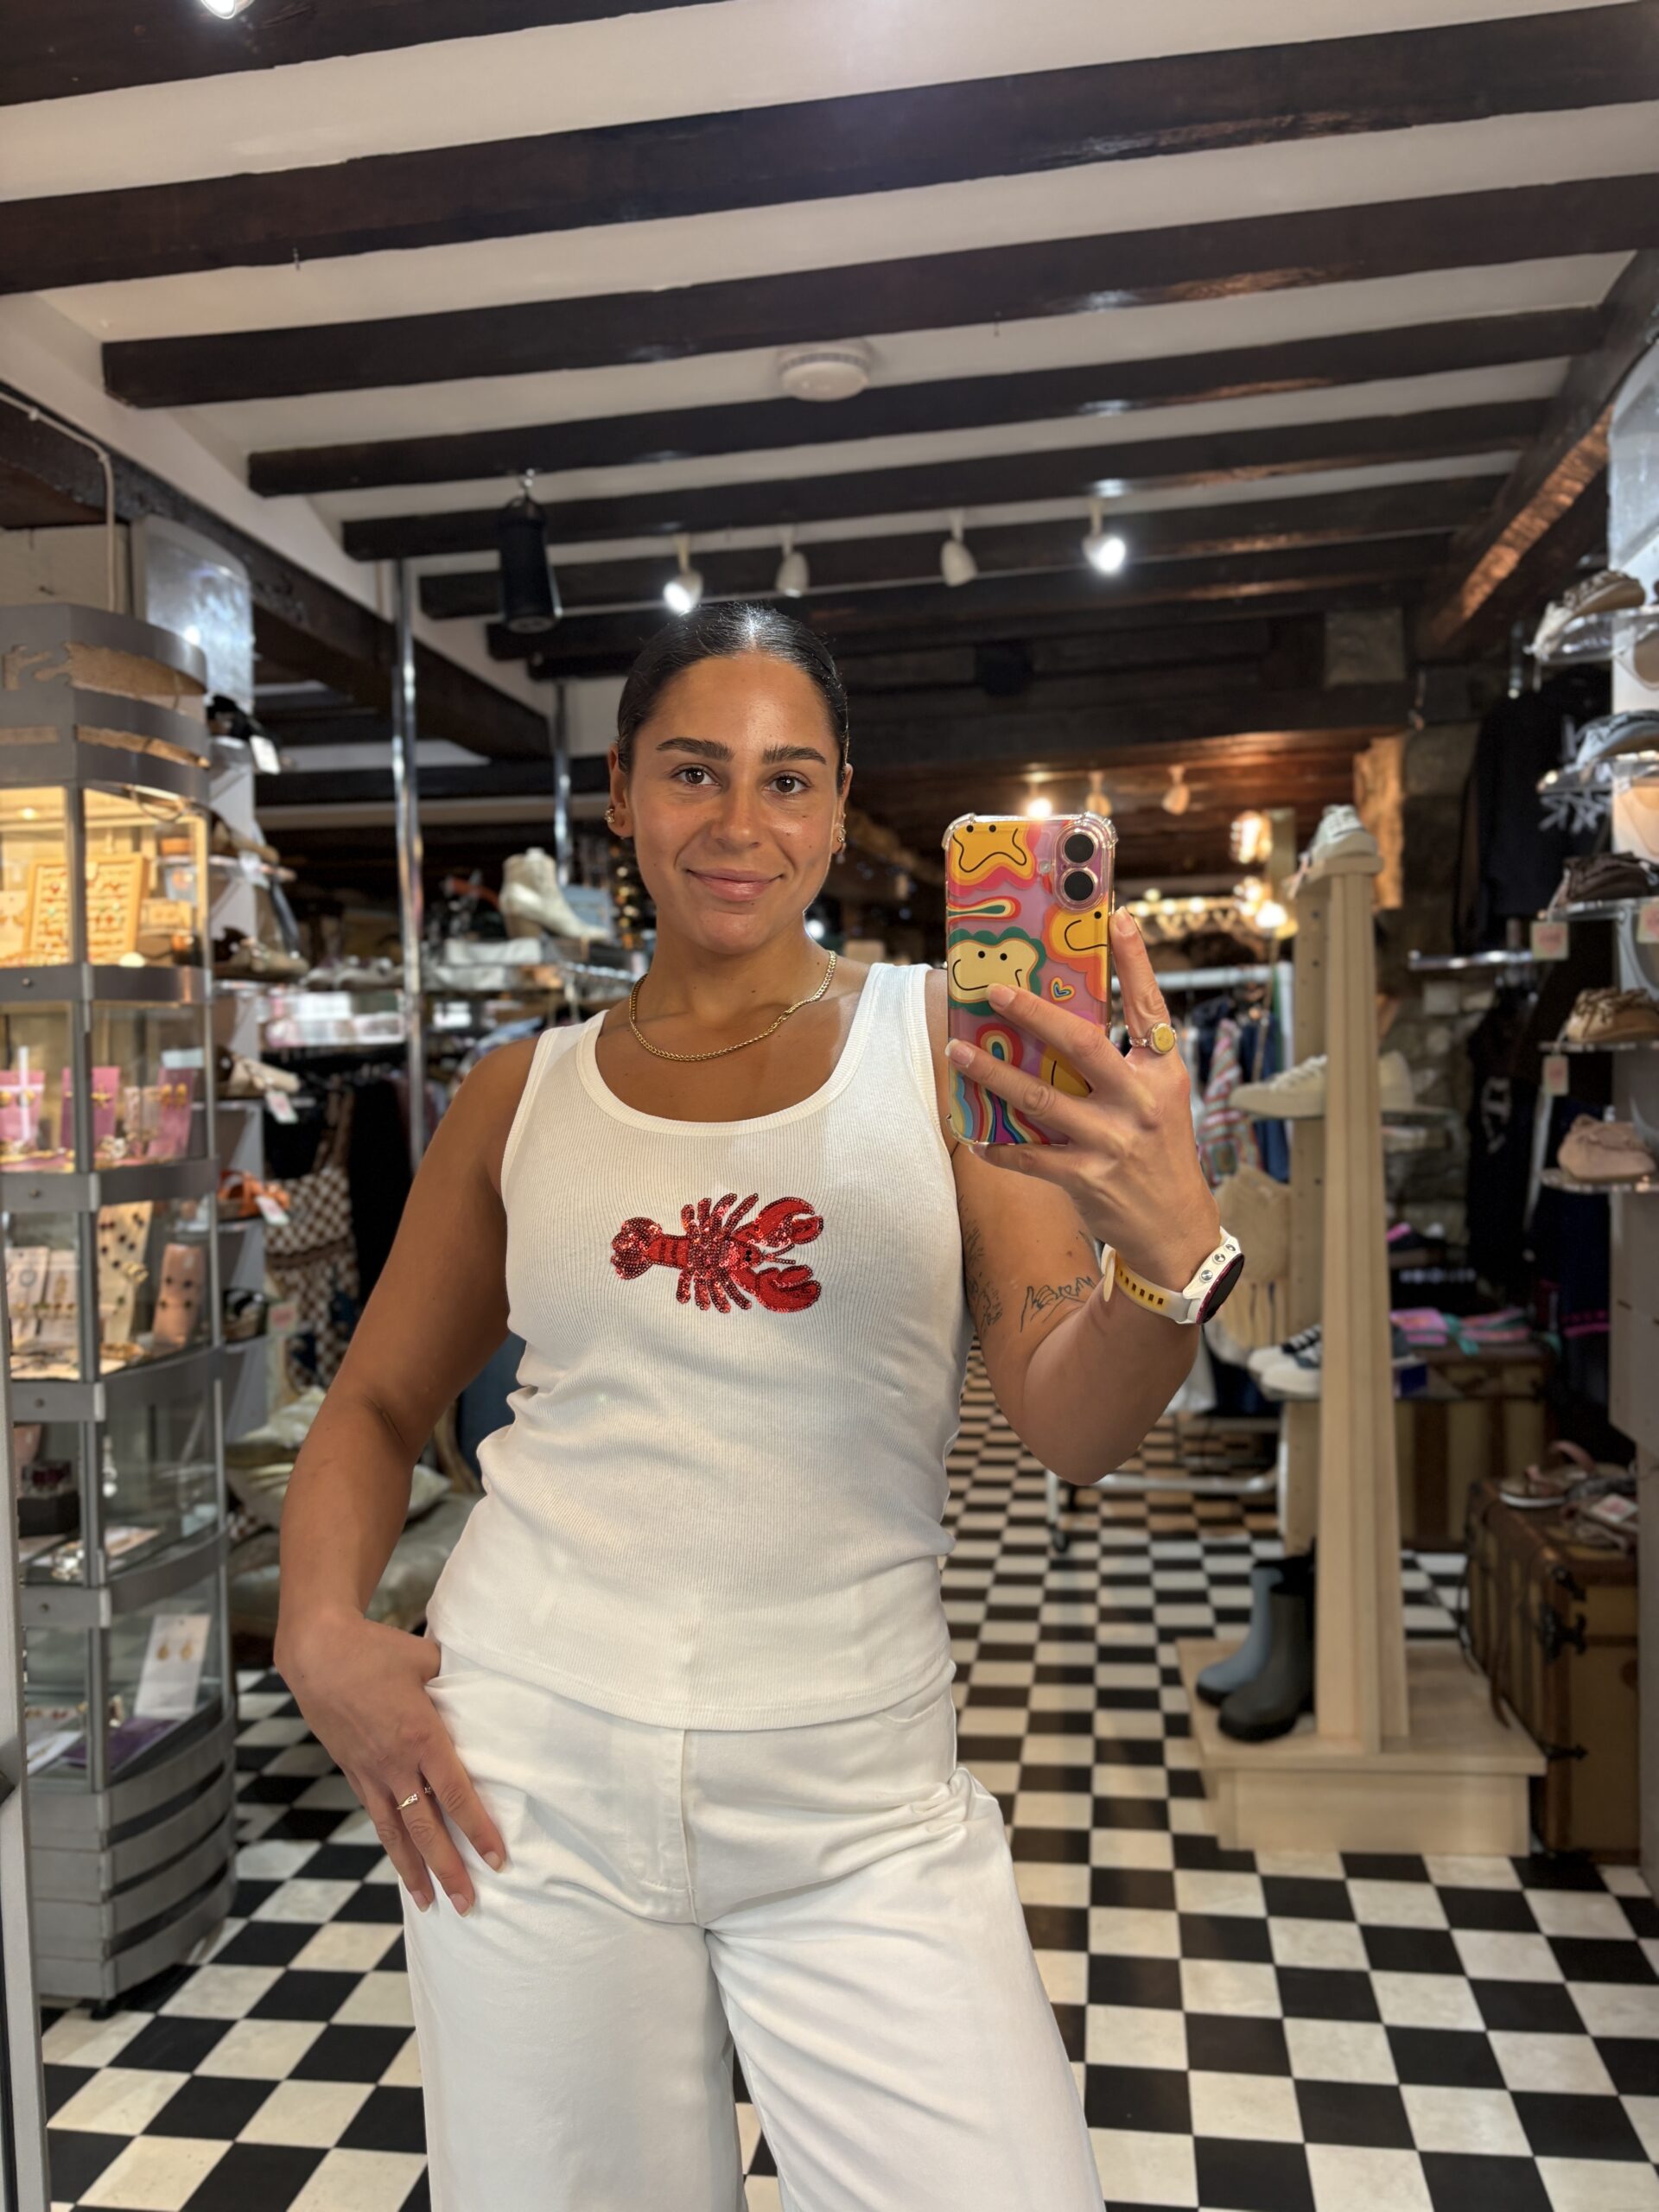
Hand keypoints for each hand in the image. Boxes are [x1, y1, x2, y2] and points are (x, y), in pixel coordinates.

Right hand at [275, 1608, 505, 1914]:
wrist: (317, 1654)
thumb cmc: (376, 1650)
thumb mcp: (427, 1659)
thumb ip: (456, 1682)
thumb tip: (484, 1686)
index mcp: (421, 1736)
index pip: (456, 1794)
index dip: (478, 1829)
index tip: (498, 1859)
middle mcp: (395, 1764)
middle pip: (427, 1828)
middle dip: (449, 1870)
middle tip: (469, 1904)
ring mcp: (370, 1772)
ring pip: (395, 1833)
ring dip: (414, 1872)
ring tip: (430, 1905)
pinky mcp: (352, 1771)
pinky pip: (375, 1816)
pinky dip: (390, 1844)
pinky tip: (401, 1863)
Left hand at [944, 907, 1220, 1285]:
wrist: (1175, 1227)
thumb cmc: (1159, 1150)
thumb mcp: (1158, 1097)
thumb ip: (1123, 1061)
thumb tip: (1062, 1021)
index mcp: (1163, 1071)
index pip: (1150, 1007)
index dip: (1136, 963)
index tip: (1118, 918)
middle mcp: (1141, 1101)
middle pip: (1081, 1045)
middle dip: (1034, 1014)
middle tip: (994, 991)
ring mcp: (1112, 1141)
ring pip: (1040, 1099)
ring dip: (992, 1075)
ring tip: (957, 1052)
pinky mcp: (1087, 1178)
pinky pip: (1030, 1156)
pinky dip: (999, 1146)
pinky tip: (975, 1136)